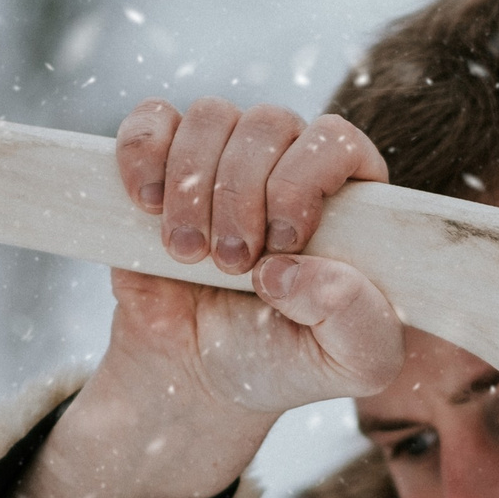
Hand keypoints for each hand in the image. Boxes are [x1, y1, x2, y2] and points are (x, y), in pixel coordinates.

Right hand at [108, 96, 401, 414]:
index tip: (283, 241)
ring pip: (210, 117)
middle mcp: (289, 163)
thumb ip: (356, 318)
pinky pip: (150, 121)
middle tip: (231, 263)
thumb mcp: (355, 361)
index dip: (304, 180)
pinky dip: (142, 154)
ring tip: (188, 252)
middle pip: (268, 123)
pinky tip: (148, 206)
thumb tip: (291, 268)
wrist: (202, 380)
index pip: (336, 141)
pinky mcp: (161, 168)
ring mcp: (223, 161)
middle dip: (241, 195)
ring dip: (192, 185)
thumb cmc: (288, 362)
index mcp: (348, 196)